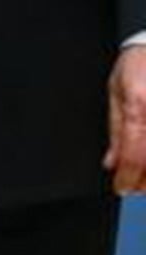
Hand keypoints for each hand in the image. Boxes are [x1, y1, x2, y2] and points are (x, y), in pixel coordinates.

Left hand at [104, 45, 145, 192]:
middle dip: (143, 182)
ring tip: (143, 179)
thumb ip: (116, 131)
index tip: (121, 188)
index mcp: (139, 105)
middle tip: (131, 186)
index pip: (134, 154)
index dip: (127, 178)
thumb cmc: (139, 66)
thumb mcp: (117, 92)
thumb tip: (112, 164)